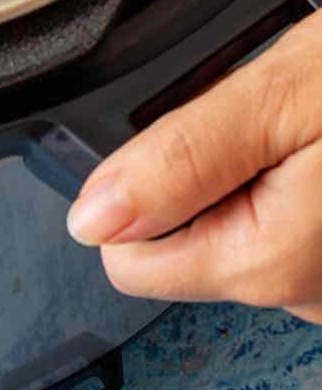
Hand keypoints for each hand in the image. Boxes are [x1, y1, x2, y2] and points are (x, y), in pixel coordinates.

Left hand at [66, 10, 321, 322]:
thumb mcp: (278, 97)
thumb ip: (183, 157)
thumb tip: (91, 215)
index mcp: (266, 263)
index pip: (126, 257)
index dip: (135, 181)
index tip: (179, 126)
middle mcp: (298, 292)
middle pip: (178, 238)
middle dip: (198, 169)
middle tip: (254, 112)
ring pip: (229, 222)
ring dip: (245, 167)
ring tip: (291, 119)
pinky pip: (276, 217)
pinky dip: (280, 175)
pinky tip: (308, 137)